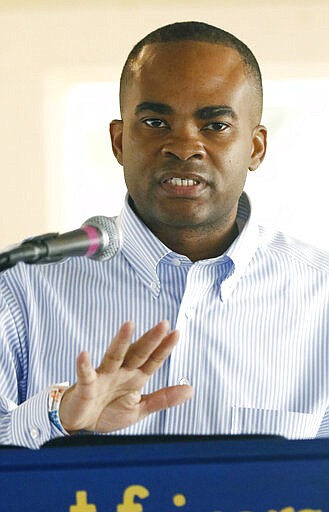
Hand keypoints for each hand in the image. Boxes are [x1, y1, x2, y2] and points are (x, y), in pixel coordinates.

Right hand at [59, 320, 192, 432]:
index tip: (177, 332)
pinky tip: (84, 354)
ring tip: (129, 325)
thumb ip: (163, 399)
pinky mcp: (86, 386)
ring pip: (114, 356)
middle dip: (150, 340)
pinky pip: (85, 374)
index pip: (153, 360)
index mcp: (135, 377)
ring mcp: (103, 377)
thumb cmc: (108, 411)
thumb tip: (190, 389)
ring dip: (121, 341)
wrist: (81, 424)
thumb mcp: (140, 409)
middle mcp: (121, 372)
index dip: (164, 348)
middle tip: (163, 324)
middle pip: (137, 353)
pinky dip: (84, 365)